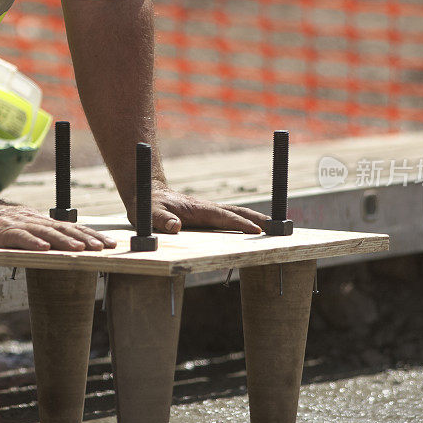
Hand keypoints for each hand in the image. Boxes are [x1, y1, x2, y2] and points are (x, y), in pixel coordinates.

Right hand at [0, 200, 117, 250]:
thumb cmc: (3, 223)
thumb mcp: (29, 228)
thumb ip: (47, 234)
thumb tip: (72, 244)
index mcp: (44, 222)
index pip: (73, 227)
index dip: (92, 235)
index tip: (110, 244)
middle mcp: (36, 221)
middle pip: (65, 229)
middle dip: (86, 239)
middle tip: (104, 248)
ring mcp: (21, 225)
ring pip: (47, 233)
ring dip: (65, 241)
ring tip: (80, 249)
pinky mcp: (4, 232)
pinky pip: (20, 237)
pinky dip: (33, 243)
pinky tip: (44, 249)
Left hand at [132, 183, 270, 233]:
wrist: (146, 192)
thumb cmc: (148, 203)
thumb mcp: (150, 213)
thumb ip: (161, 219)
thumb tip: (175, 227)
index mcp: (198, 209)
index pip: (224, 217)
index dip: (240, 223)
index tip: (257, 230)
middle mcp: (206, 208)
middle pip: (236, 212)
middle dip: (256, 218)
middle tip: (276, 228)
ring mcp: (206, 211)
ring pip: (234, 213)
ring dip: (253, 219)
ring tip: (271, 227)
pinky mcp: (204, 215)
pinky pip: (227, 218)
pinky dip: (242, 221)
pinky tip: (248, 229)